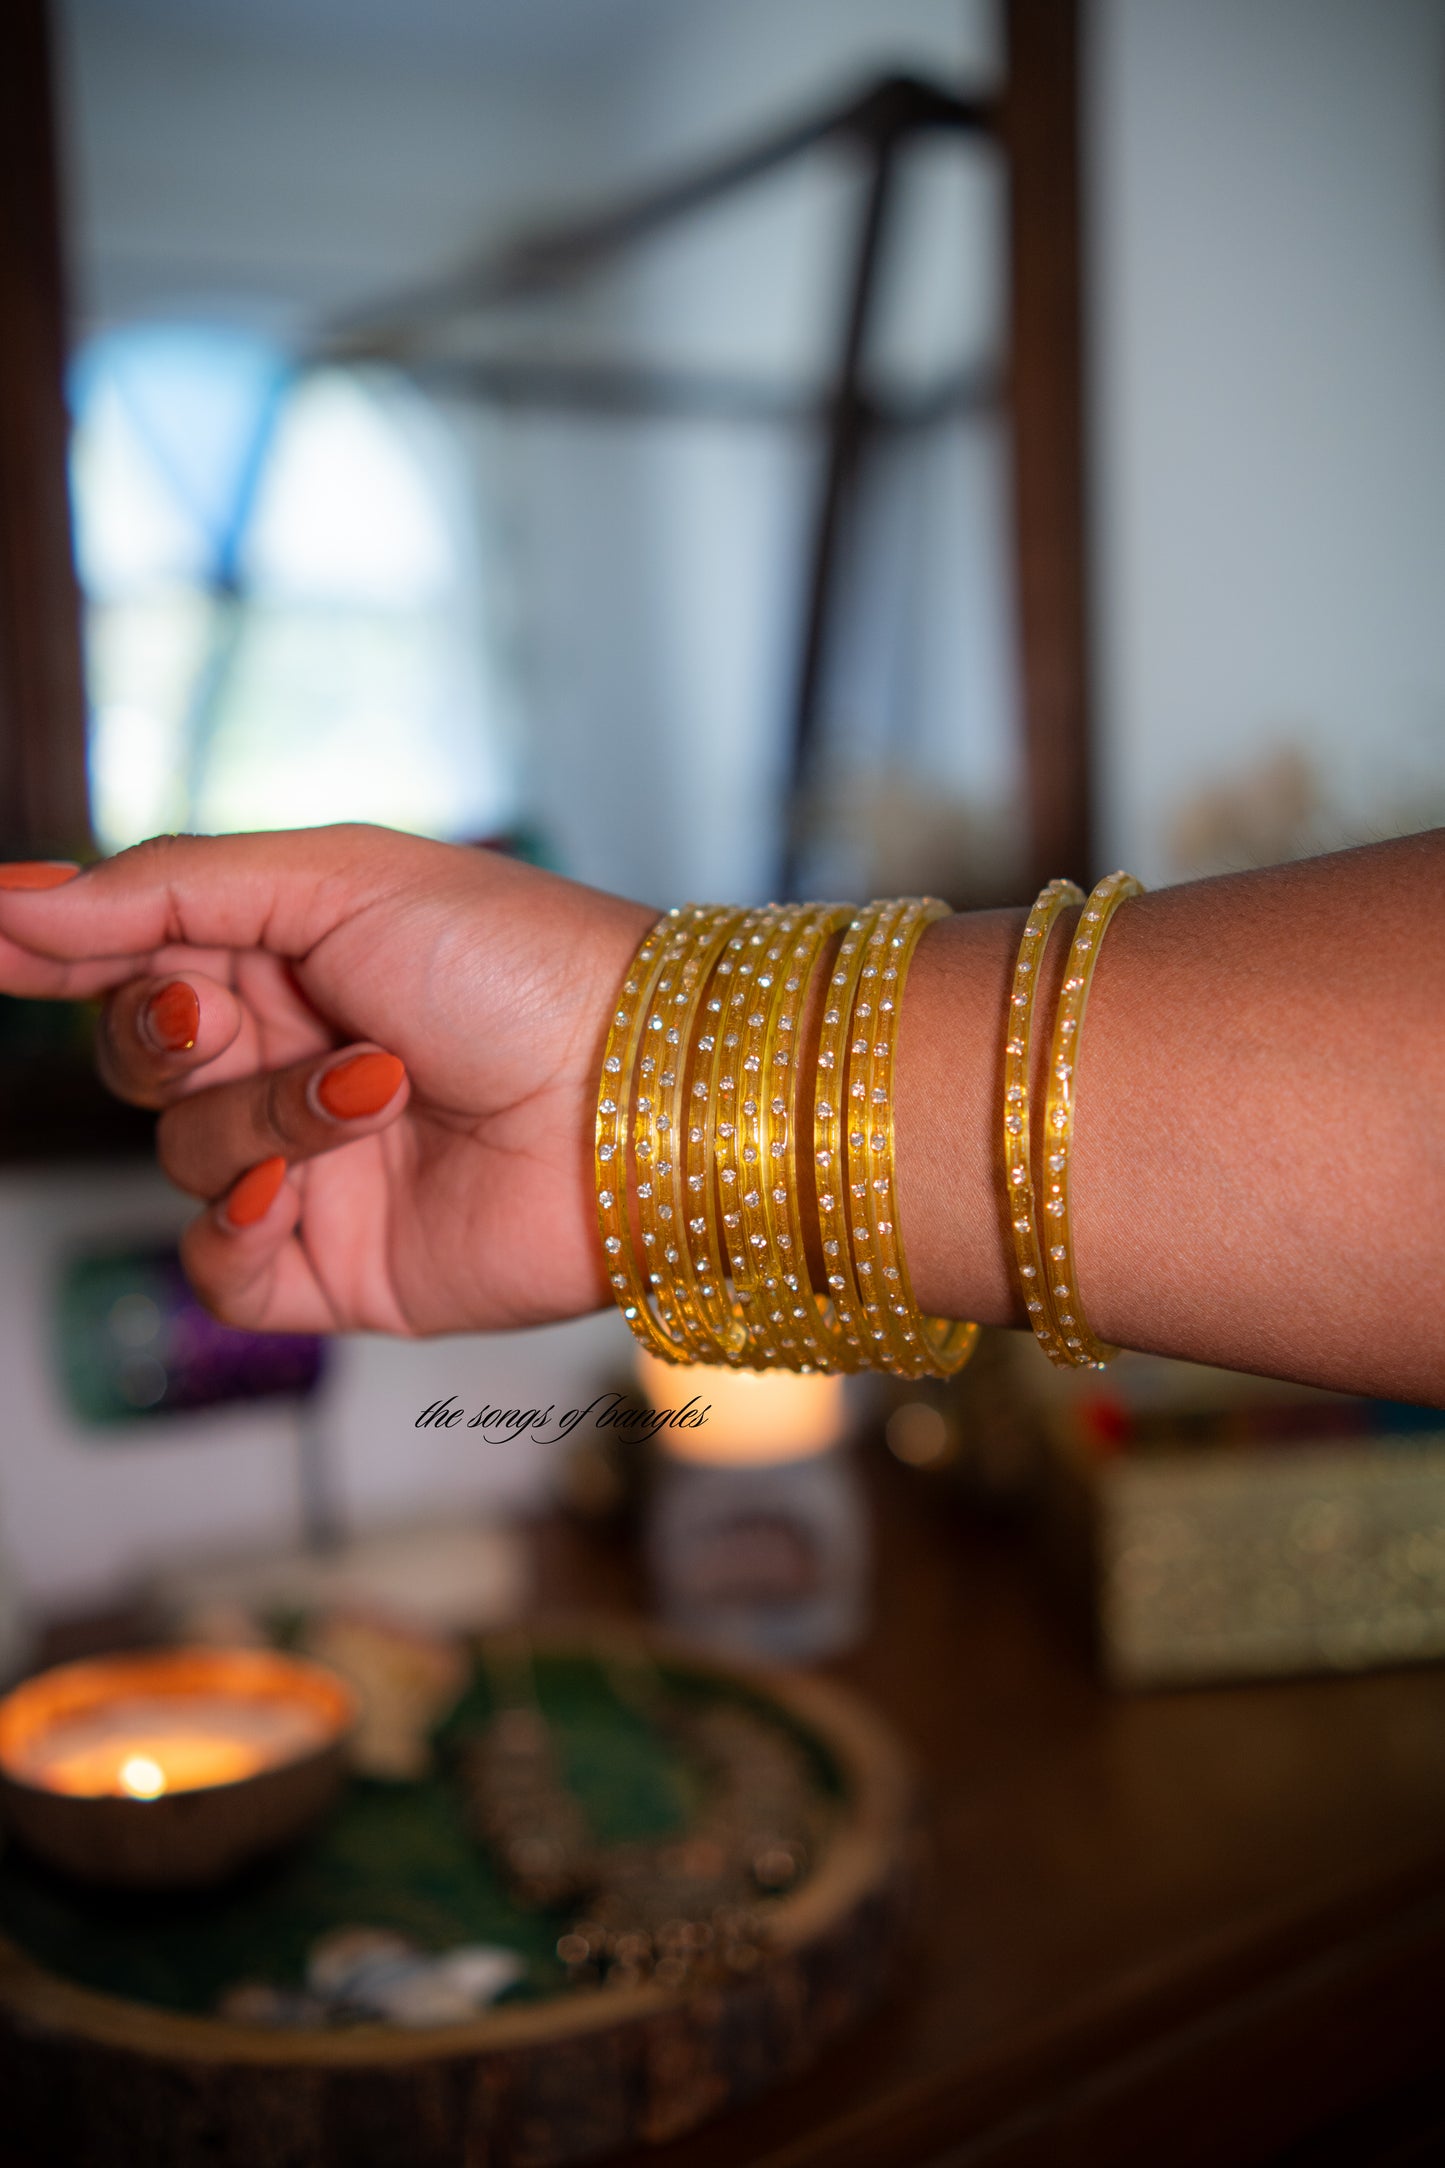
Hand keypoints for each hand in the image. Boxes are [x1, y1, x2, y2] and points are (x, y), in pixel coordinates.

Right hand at [0, 828, 654, 1335]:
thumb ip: (169, 887)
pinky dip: (234, 1230)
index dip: (58, 948)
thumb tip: (19, 891)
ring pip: (183, 1155)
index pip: (140, 954)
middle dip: (161, 1036)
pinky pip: (221, 1267)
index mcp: (299, 955)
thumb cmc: (519, 964)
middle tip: (217, 1019)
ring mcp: (318, 1168)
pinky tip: (288, 1194)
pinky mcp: (341, 1268)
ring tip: (372, 1092)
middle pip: (140, 1058)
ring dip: (260, 1120)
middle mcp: (300, 1059)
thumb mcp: (338, 880)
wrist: (639, 1097)